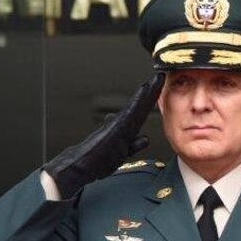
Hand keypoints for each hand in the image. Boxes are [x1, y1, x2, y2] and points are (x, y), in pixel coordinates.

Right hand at [43, 72, 163, 197]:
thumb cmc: (96, 161)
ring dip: (148, 91)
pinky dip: (139, 99)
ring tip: (157, 78)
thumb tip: (145, 138)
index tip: (160, 88)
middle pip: (141, 105)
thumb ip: (133, 145)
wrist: (79, 165)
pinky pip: (131, 111)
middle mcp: (123, 124)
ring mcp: (120, 124)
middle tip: (161, 76)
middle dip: (152, 90)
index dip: (150, 100)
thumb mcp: (122, 154)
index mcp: (125, 130)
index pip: (141, 112)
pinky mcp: (117, 127)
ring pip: (138, 105)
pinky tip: (145, 90)